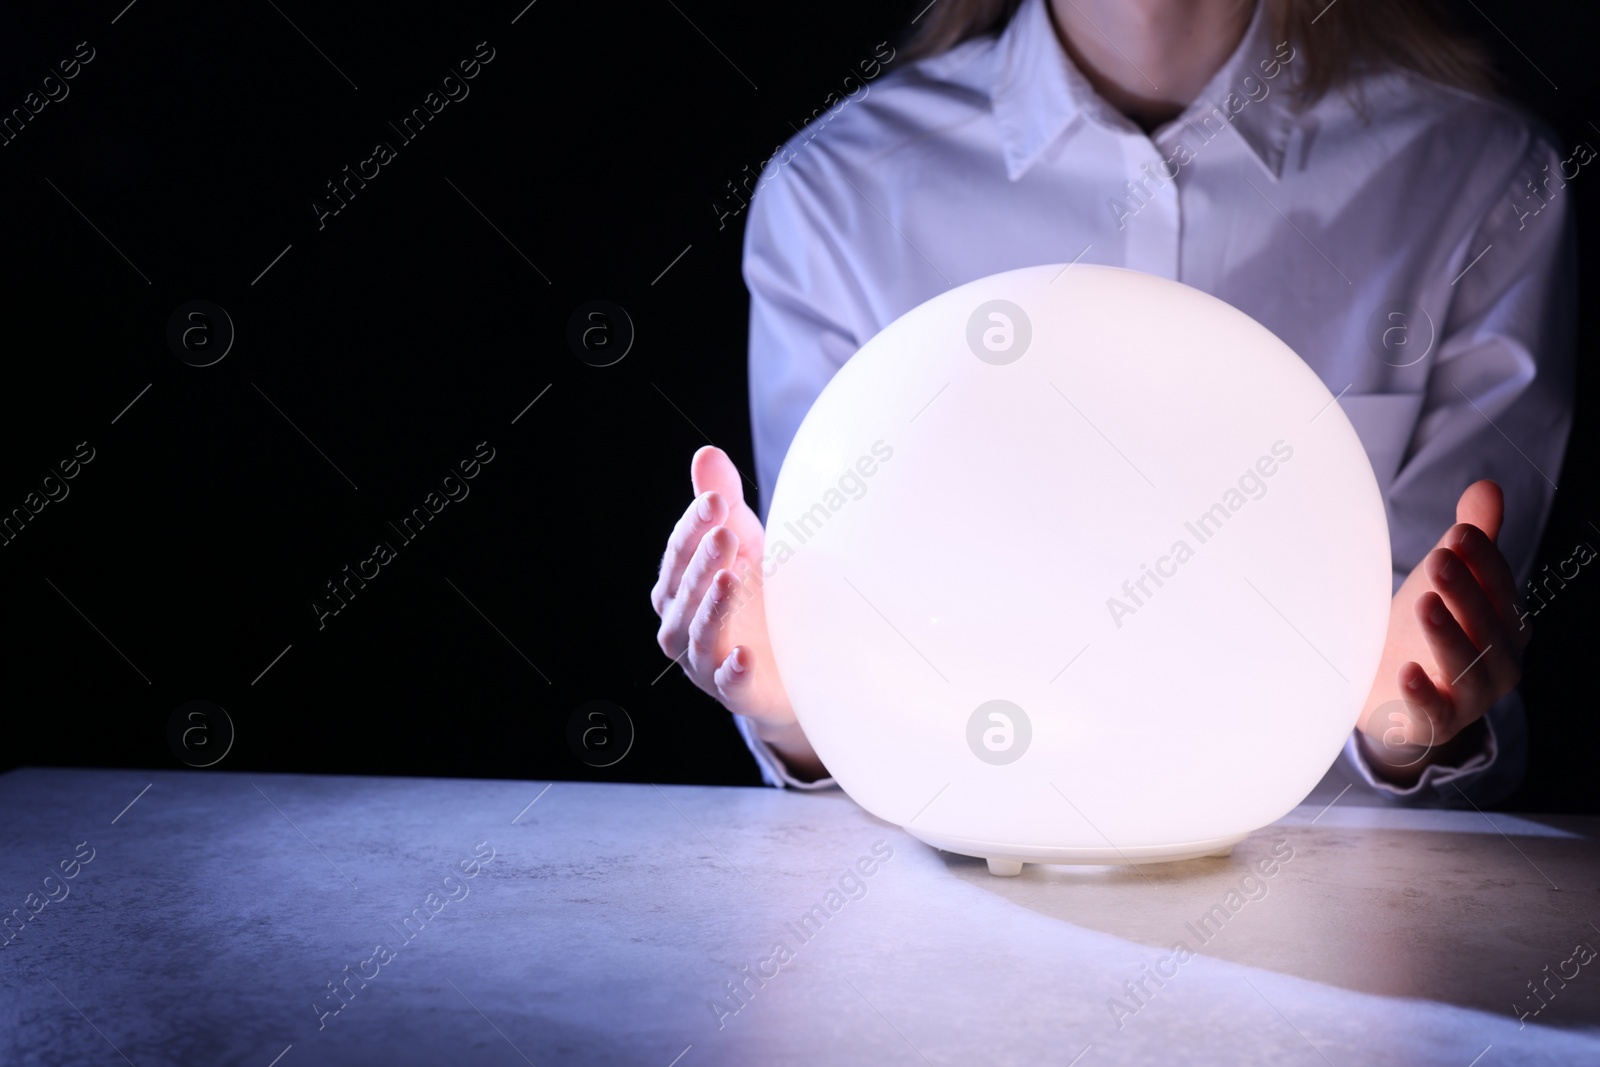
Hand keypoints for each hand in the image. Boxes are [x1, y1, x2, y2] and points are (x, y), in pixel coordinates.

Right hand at [650, 447, 824, 778]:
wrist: (789, 663)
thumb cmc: (757, 596)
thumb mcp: (744, 544)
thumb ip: (723, 504)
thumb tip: (707, 453)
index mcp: (677, 586)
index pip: (678, 551)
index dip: (694, 525)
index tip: (718, 499)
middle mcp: (681, 624)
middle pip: (685, 590)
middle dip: (703, 560)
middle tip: (726, 531)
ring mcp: (704, 661)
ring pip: (699, 633)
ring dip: (713, 607)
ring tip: (733, 578)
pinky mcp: (735, 690)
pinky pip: (728, 683)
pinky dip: (732, 670)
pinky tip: (745, 654)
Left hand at [1355, 480, 1528, 783]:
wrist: (1392, 695)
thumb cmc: (1424, 629)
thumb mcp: (1446, 583)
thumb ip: (1470, 541)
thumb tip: (1487, 486)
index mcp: (1504, 623)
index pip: (1502, 588)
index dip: (1484, 561)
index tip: (1459, 533)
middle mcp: (1498, 661)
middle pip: (1487, 624)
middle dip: (1466, 591)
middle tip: (1438, 558)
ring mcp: (1470, 697)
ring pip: (1467, 667)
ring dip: (1448, 635)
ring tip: (1424, 603)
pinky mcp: (1433, 723)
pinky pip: (1434, 712)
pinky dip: (1423, 694)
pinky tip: (1406, 672)